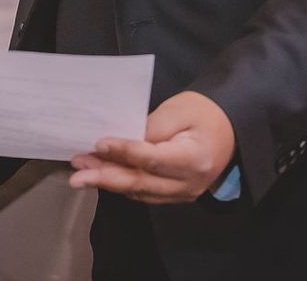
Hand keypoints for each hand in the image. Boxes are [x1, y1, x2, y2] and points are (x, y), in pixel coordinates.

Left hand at [68, 91, 235, 204]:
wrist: (229, 129)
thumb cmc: (204, 113)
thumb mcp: (179, 110)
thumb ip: (150, 128)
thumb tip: (118, 143)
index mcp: (194, 159)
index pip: (152, 158)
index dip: (124, 151)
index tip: (100, 143)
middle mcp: (187, 184)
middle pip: (140, 182)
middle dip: (105, 177)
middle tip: (77, 172)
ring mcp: (181, 194)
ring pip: (138, 191)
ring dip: (108, 180)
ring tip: (81, 170)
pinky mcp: (174, 195)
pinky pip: (143, 193)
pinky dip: (121, 184)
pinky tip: (102, 174)